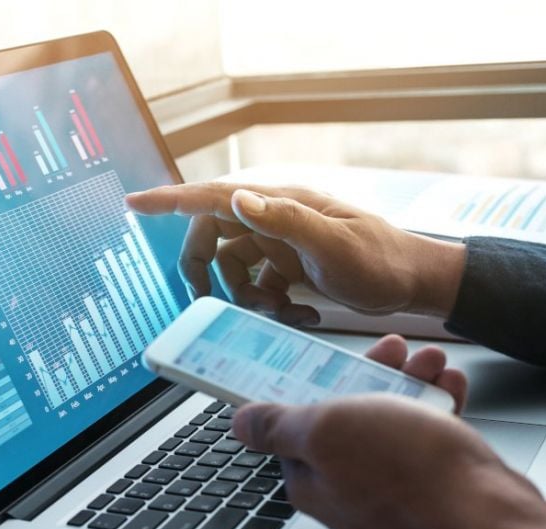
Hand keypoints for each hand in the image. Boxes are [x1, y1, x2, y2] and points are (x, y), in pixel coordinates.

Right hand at [126, 182, 465, 323]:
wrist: (412, 283)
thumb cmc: (381, 259)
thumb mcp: (334, 244)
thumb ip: (286, 221)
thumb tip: (239, 200)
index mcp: (278, 204)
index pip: (212, 196)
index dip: (169, 200)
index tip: (133, 203)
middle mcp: (273, 219)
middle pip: (212, 238)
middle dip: (206, 272)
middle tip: (209, 302)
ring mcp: (280, 243)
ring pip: (232, 268)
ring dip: (244, 297)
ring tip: (279, 312)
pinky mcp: (289, 266)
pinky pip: (257, 286)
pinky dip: (268, 306)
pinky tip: (298, 316)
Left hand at [233, 338, 545, 528]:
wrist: (486, 510)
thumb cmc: (409, 473)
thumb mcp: (325, 430)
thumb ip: (279, 425)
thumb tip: (241, 424)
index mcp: (313, 479)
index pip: (292, 427)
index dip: (307, 386)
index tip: (322, 359)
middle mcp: (349, 487)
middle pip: (347, 418)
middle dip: (370, 375)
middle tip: (391, 351)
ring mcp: (392, 485)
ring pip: (392, 420)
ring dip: (410, 382)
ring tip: (430, 362)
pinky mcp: (431, 483)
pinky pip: (427, 435)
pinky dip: (437, 405)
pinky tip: (449, 386)